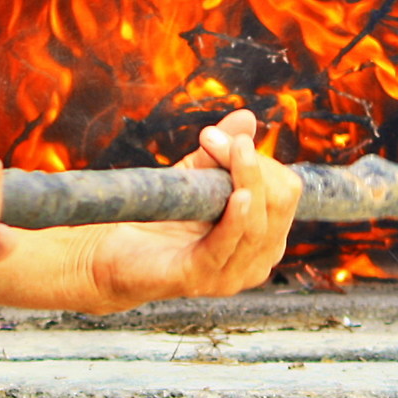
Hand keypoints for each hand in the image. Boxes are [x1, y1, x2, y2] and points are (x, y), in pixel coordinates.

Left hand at [82, 109, 302, 311]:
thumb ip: (223, 152)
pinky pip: (228, 246)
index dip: (261, 161)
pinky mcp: (200, 279)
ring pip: (257, 224)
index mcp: (264, 238)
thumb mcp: (197, 176)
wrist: (112, 252)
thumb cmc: (161, 217)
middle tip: (217, 140)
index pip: (285, 191)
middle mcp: (257, 261)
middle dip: (254, 165)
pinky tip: (238, 197)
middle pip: (279, 204)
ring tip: (228, 148)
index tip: (223, 138)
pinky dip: (236, 219)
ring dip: (246, 179)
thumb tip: (247, 118)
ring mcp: (231, 276)